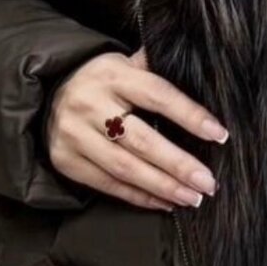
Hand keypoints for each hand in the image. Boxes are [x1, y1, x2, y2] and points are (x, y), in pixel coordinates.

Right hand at [45, 46, 227, 211]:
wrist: (46, 93)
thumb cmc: (101, 79)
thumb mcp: (124, 63)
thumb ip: (156, 68)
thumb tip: (202, 69)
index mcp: (113, 75)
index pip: (158, 95)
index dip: (190, 116)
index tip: (219, 134)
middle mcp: (91, 104)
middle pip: (142, 140)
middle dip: (179, 164)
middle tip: (208, 182)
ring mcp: (75, 134)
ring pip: (125, 167)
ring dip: (163, 186)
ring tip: (192, 197)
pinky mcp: (66, 160)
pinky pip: (108, 184)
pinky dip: (139, 196)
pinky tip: (165, 202)